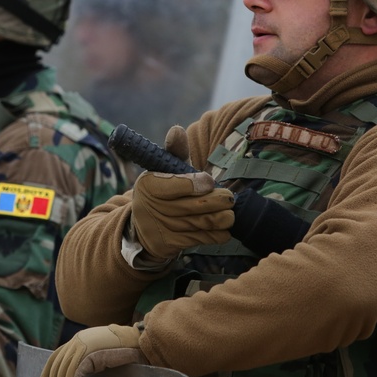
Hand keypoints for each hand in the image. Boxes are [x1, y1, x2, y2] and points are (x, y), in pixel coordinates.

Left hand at [37, 324, 146, 376]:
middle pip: (56, 370)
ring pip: (64, 375)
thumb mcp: (99, 358)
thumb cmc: (124, 353)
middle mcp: (77, 342)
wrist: (142, 342)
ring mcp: (84, 346)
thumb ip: (84, 365)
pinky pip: (76, 375)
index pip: (53, 362)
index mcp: (77, 342)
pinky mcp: (93, 353)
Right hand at [130, 128, 233, 259]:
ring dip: (221, 219)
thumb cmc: (164, 189)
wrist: (146, 224)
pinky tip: (224, 229)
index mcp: (148, 184)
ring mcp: (160, 228)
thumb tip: (177, 131)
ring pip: (199, 223)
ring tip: (230, 213)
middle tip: (229, 198)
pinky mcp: (169, 245)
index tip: (209, 181)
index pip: (177, 184)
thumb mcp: (166, 168)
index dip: (196, 184)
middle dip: (216, 201)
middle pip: (192, 206)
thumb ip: (175, 150)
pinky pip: (198, 239)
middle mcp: (151, 207)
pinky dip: (216, 235)